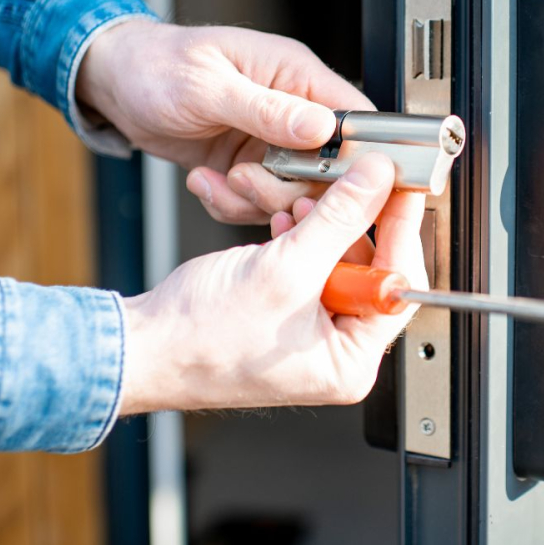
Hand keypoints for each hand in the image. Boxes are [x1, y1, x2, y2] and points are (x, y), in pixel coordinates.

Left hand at [77, 19, 374, 223]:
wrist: (114, 82)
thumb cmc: (155, 64)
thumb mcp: (207, 86)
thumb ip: (268, 109)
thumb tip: (322, 127)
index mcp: (296, 75)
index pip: (355, 118)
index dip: (355, 156)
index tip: (329, 182)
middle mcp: (293, 110)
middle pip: (328, 168)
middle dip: (289, 187)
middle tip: (246, 180)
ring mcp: (272, 142)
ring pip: (294, 193)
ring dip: (254, 199)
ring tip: (218, 180)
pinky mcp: (250, 167)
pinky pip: (259, 202)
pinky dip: (231, 204)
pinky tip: (204, 181)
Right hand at [119, 153, 426, 413]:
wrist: (141, 347)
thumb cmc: (200, 339)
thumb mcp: (286, 268)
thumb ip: (339, 219)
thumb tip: (377, 182)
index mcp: (351, 361)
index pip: (399, 286)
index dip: (401, 230)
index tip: (402, 189)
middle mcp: (338, 351)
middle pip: (373, 269)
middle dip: (352, 223)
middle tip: (352, 184)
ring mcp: (313, 332)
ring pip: (339, 260)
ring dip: (322, 225)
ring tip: (302, 204)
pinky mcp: (289, 312)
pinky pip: (312, 264)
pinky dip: (302, 237)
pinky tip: (286, 222)